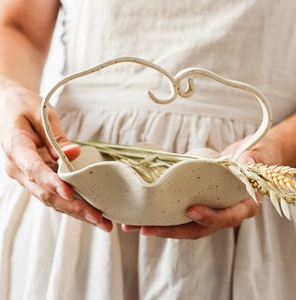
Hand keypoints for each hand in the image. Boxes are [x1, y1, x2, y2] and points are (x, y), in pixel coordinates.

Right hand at [0, 78, 111, 231]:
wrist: (8, 107)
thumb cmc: (24, 107)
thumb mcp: (41, 114)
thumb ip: (56, 136)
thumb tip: (75, 154)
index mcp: (15, 148)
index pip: (34, 169)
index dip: (52, 182)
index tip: (69, 193)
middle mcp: (18, 168)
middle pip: (46, 193)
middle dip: (74, 207)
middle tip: (99, 219)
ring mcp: (26, 176)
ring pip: (51, 199)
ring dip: (76, 212)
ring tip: (101, 222)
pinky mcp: (36, 178)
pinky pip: (53, 194)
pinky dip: (72, 204)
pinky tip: (90, 212)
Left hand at [123, 135, 280, 238]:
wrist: (246, 160)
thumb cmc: (252, 159)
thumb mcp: (256, 157)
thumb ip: (253, 160)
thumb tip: (246, 159)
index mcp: (242, 207)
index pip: (227, 218)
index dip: (210, 217)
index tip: (191, 210)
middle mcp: (223, 214)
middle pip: (197, 229)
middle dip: (171, 231)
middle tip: (146, 230)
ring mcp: (207, 211)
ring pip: (183, 225)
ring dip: (159, 227)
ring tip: (134, 226)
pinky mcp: (195, 204)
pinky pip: (178, 214)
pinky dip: (161, 216)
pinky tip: (141, 215)